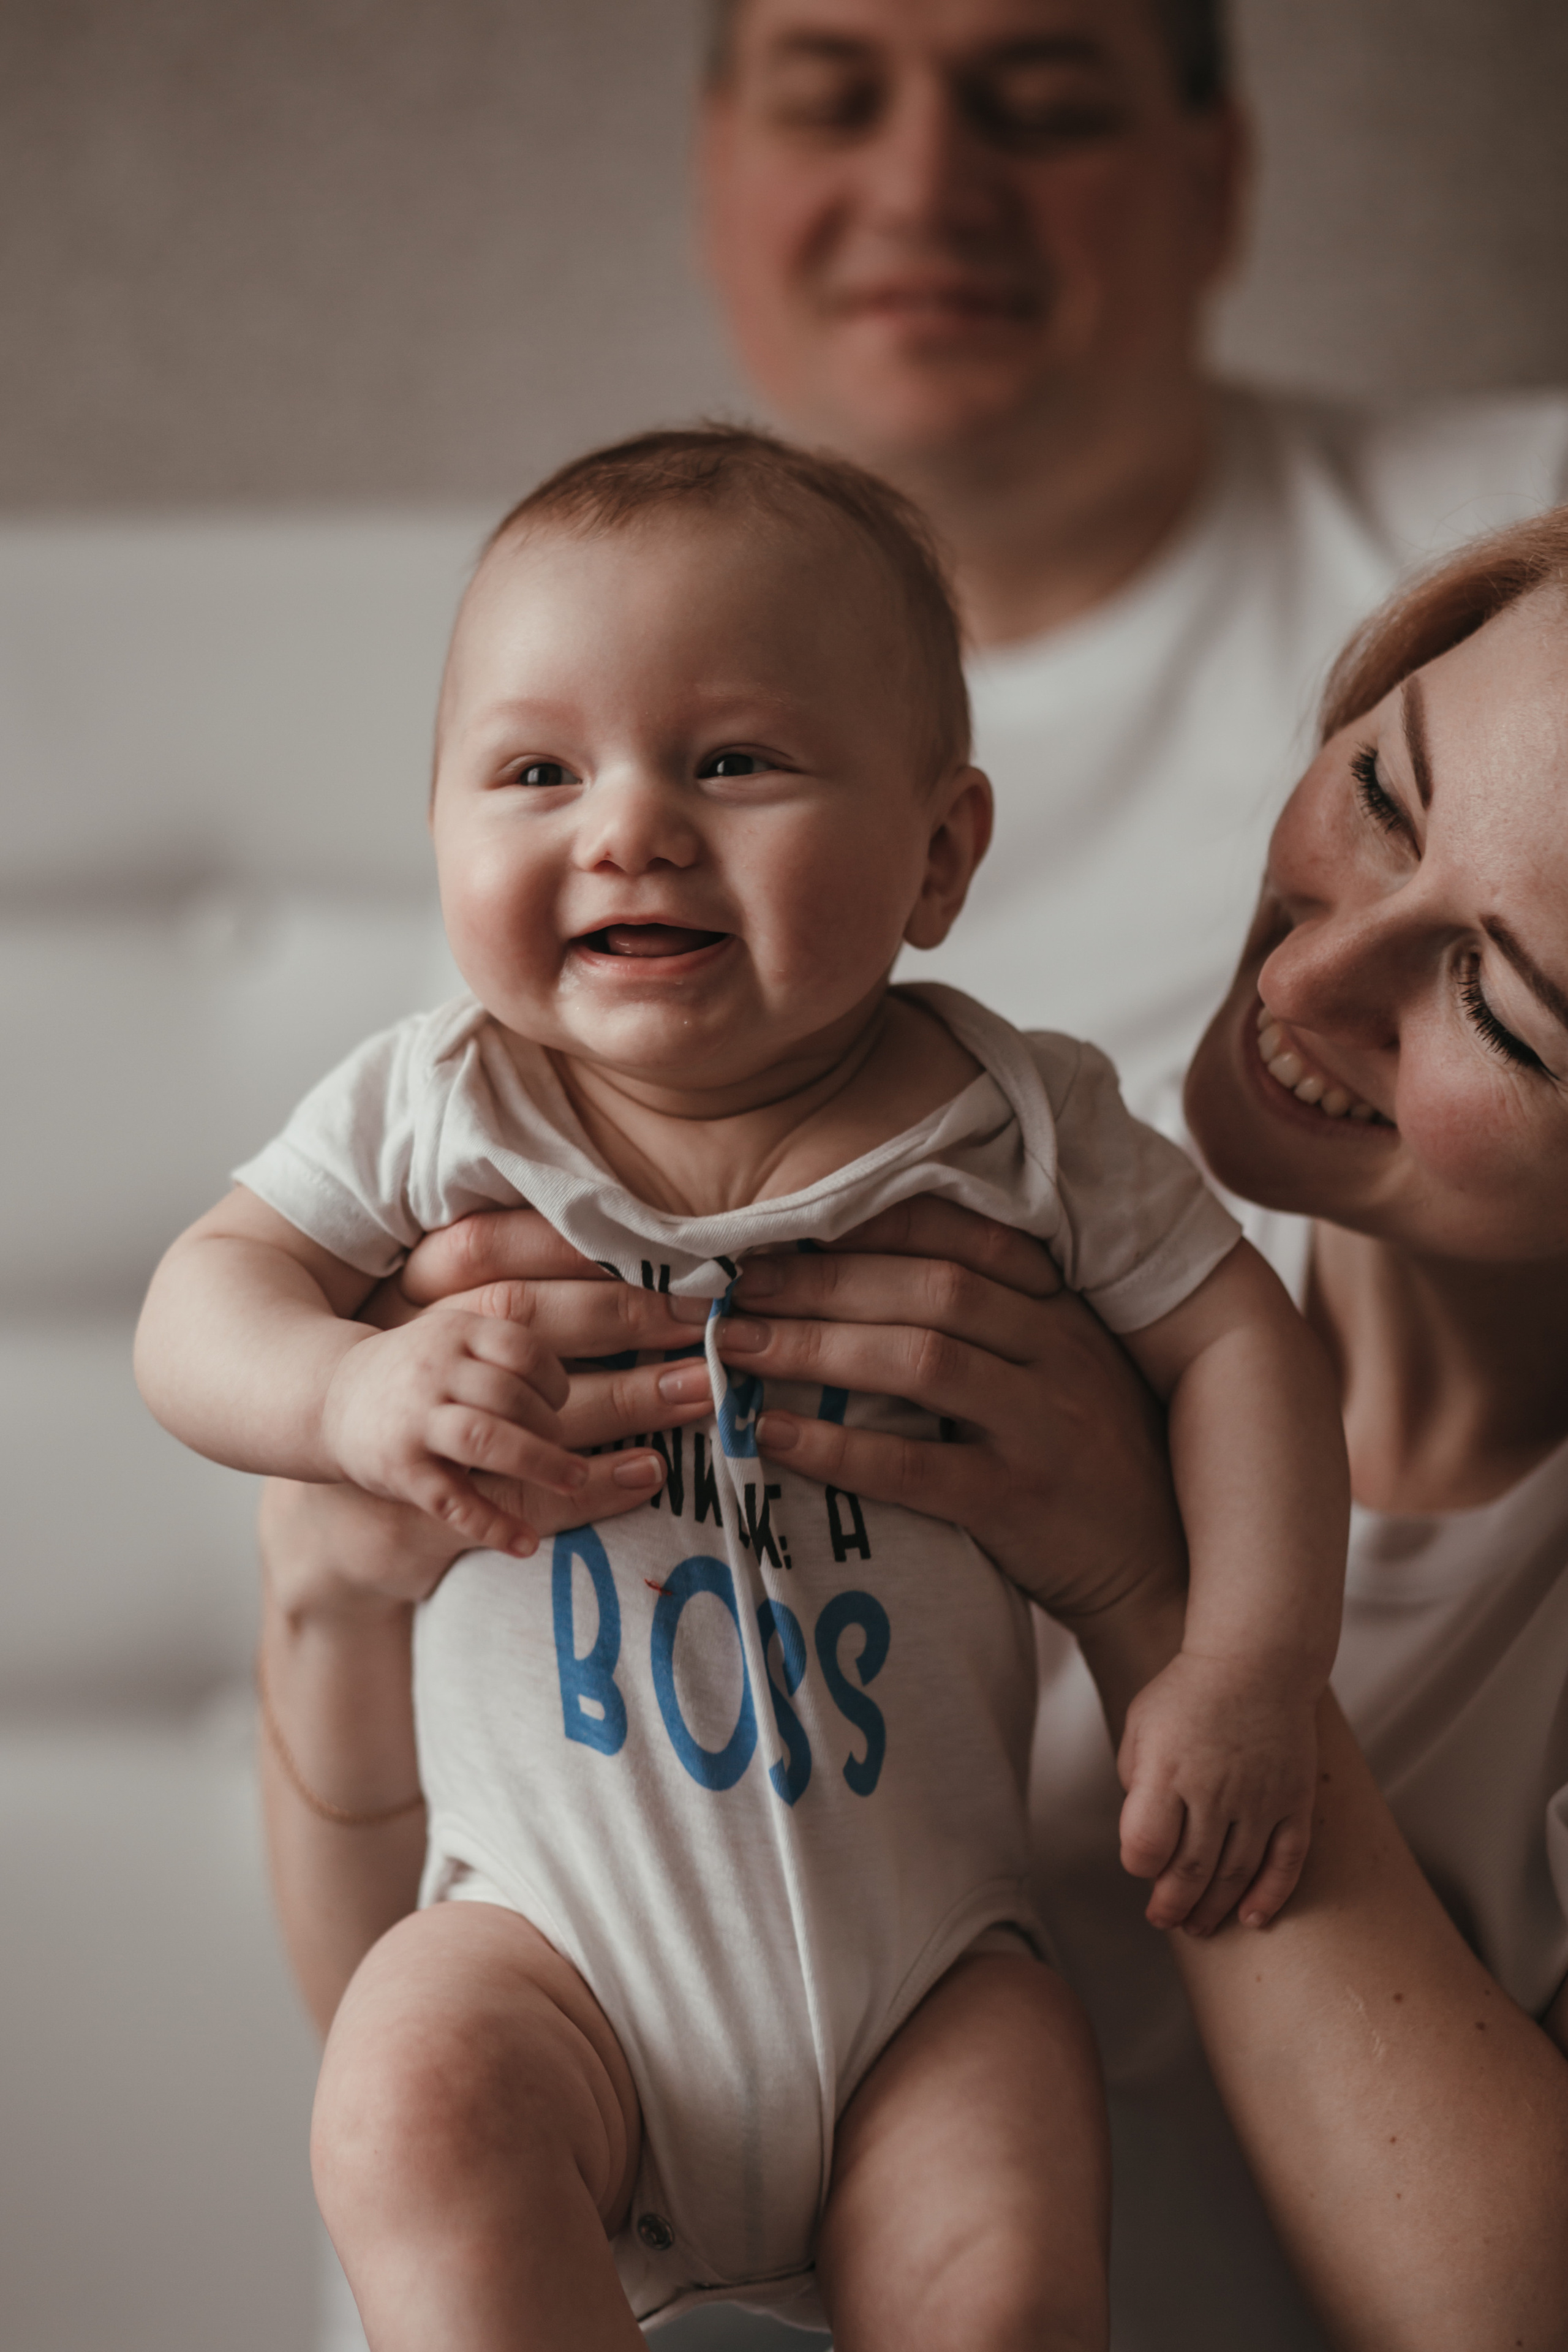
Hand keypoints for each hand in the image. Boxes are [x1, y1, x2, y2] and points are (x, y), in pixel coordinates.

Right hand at [320, 1311, 590, 1554]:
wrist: (331, 1399)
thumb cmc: (421, 1370)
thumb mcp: (460, 1336)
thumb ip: (518, 1346)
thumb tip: (620, 1355)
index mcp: (458, 1331)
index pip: (525, 1347)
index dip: (557, 1381)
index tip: (566, 1403)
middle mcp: (435, 1370)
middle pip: (512, 1393)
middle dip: (555, 1426)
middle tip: (579, 1450)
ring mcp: (414, 1420)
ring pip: (486, 1439)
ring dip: (540, 1462)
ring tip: (576, 1481)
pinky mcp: (398, 1470)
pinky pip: (452, 1500)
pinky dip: (493, 1524)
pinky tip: (526, 1545)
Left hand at [695, 1196, 1188, 1628]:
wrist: (1162, 1577)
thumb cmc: (1088, 1466)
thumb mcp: (1061, 1375)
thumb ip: (994, 1325)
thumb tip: (857, 1281)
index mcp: (1063, 1309)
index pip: (963, 1237)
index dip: (870, 1226)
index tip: (788, 1229)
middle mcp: (1061, 1352)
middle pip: (929, 1289)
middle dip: (823, 1280)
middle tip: (738, 1287)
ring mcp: (1047, 1426)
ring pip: (922, 1361)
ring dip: (818, 1347)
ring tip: (737, 1349)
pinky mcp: (1023, 1502)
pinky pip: (916, 1467)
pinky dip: (837, 1448)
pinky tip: (773, 1437)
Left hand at [1116, 1649, 1316, 1935]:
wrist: (1256, 1661)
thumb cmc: (1188, 1693)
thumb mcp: (1141, 1725)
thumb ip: (1136, 1780)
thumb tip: (1142, 1836)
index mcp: (1168, 1769)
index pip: (1146, 1845)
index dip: (1139, 1867)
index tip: (1139, 1866)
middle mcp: (1214, 1789)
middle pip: (1190, 1871)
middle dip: (1171, 1906)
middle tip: (1163, 1920)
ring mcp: (1260, 1798)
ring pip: (1236, 1874)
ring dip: (1214, 1910)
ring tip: (1196, 1926)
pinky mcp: (1294, 1801)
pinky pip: (1286, 1861)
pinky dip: (1270, 1895)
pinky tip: (1251, 1918)